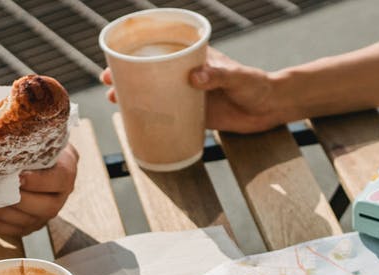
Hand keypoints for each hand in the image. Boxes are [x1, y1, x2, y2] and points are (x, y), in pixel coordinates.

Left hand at [0, 143, 78, 236]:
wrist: (35, 155)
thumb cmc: (31, 142)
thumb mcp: (34, 134)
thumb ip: (24, 135)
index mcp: (66, 169)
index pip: (60, 179)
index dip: (39, 181)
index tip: (18, 177)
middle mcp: (61, 195)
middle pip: (46, 206)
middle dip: (18, 201)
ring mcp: (47, 212)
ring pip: (28, 221)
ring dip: (2, 214)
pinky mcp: (33, 223)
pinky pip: (15, 230)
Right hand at [100, 48, 282, 133]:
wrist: (271, 108)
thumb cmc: (257, 85)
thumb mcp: (237, 77)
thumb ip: (217, 75)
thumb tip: (193, 77)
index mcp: (194, 57)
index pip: (161, 47)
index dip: (137, 50)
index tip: (117, 55)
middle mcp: (186, 74)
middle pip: (150, 70)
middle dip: (127, 74)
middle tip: (108, 81)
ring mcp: (188, 94)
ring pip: (154, 93)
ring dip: (134, 96)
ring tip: (115, 101)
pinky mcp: (193, 114)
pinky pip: (167, 115)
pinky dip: (151, 118)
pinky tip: (135, 123)